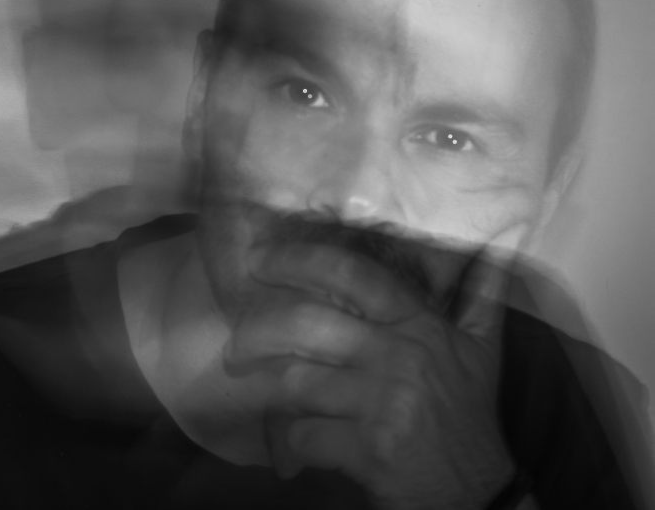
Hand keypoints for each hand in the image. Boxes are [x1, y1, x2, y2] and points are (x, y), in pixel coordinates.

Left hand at [226, 242, 515, 509]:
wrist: (480, 494)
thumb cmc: (468, 419)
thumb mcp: (483, 353)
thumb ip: (481, 297)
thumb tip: (495, 245)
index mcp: (421, 327)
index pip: (355, 274)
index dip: (300, 259)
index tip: (260, 260)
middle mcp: (402, 357)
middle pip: (308, 325)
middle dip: (258, 332)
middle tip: (235, 346)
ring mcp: (386, 403)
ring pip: (298, 382)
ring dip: (273, 393)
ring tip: (259, 393)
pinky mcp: (370, 449)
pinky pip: (303, 434)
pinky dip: (291, 443)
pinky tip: (296, 444)